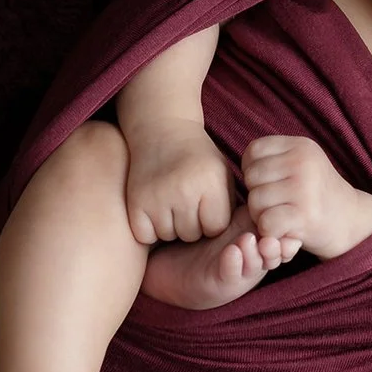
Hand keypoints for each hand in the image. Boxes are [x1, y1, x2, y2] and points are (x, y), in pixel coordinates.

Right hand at [121, 117, 235, 244]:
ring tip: (171, 202)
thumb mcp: (223, 174)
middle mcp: (184, 190)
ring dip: (170, 226)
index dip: (213, 220)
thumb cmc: (198, 158)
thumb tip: (235, 240)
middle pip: (192, 235)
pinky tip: (155, 208)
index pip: (216, 228)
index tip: (207, 205)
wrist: (162, 130)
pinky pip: (146, 235)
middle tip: (186, 200)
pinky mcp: (135, 202)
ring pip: (169, 236)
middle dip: (192, 224)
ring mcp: (157, 197)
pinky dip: (150, 228)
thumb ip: (230, 205)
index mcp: (210, 183)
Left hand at [239, 134, 361, 260]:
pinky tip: (284, 230)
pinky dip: (270, 232)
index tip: (270, 183)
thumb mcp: (302, 164)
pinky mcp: (305, 215)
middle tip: (277, 204)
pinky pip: (266, 223)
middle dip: (256, 195)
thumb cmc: (317, 194)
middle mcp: (303, 162)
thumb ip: (275, 159)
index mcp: (301, 146)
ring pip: (255, 201)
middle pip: (251, 177)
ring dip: (261, 216)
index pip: (253, 151)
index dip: (253, 170)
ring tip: (281, 216)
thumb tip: (243, 166)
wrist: (352, 221)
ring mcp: (305, 188)